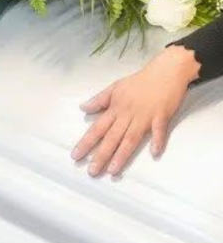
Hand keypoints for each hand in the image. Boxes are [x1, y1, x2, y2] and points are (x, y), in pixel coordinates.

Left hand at [72, 46, 200, 176]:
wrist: (166, 70)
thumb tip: (83, 108)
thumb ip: (100, 100)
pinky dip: (158, 140)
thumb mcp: (115, 87)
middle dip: (101, 155)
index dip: (86, 142)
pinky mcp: (162, 115)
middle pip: (112, 137)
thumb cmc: (140, 81)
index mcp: (116, 108)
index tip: (76, 155)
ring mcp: (145, 115)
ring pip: (131, 137)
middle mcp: (127, 114)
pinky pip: (159, 129)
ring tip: (113, 170)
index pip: (98, 128)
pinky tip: (154, 152)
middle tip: (91, 171)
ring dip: (122, 154)